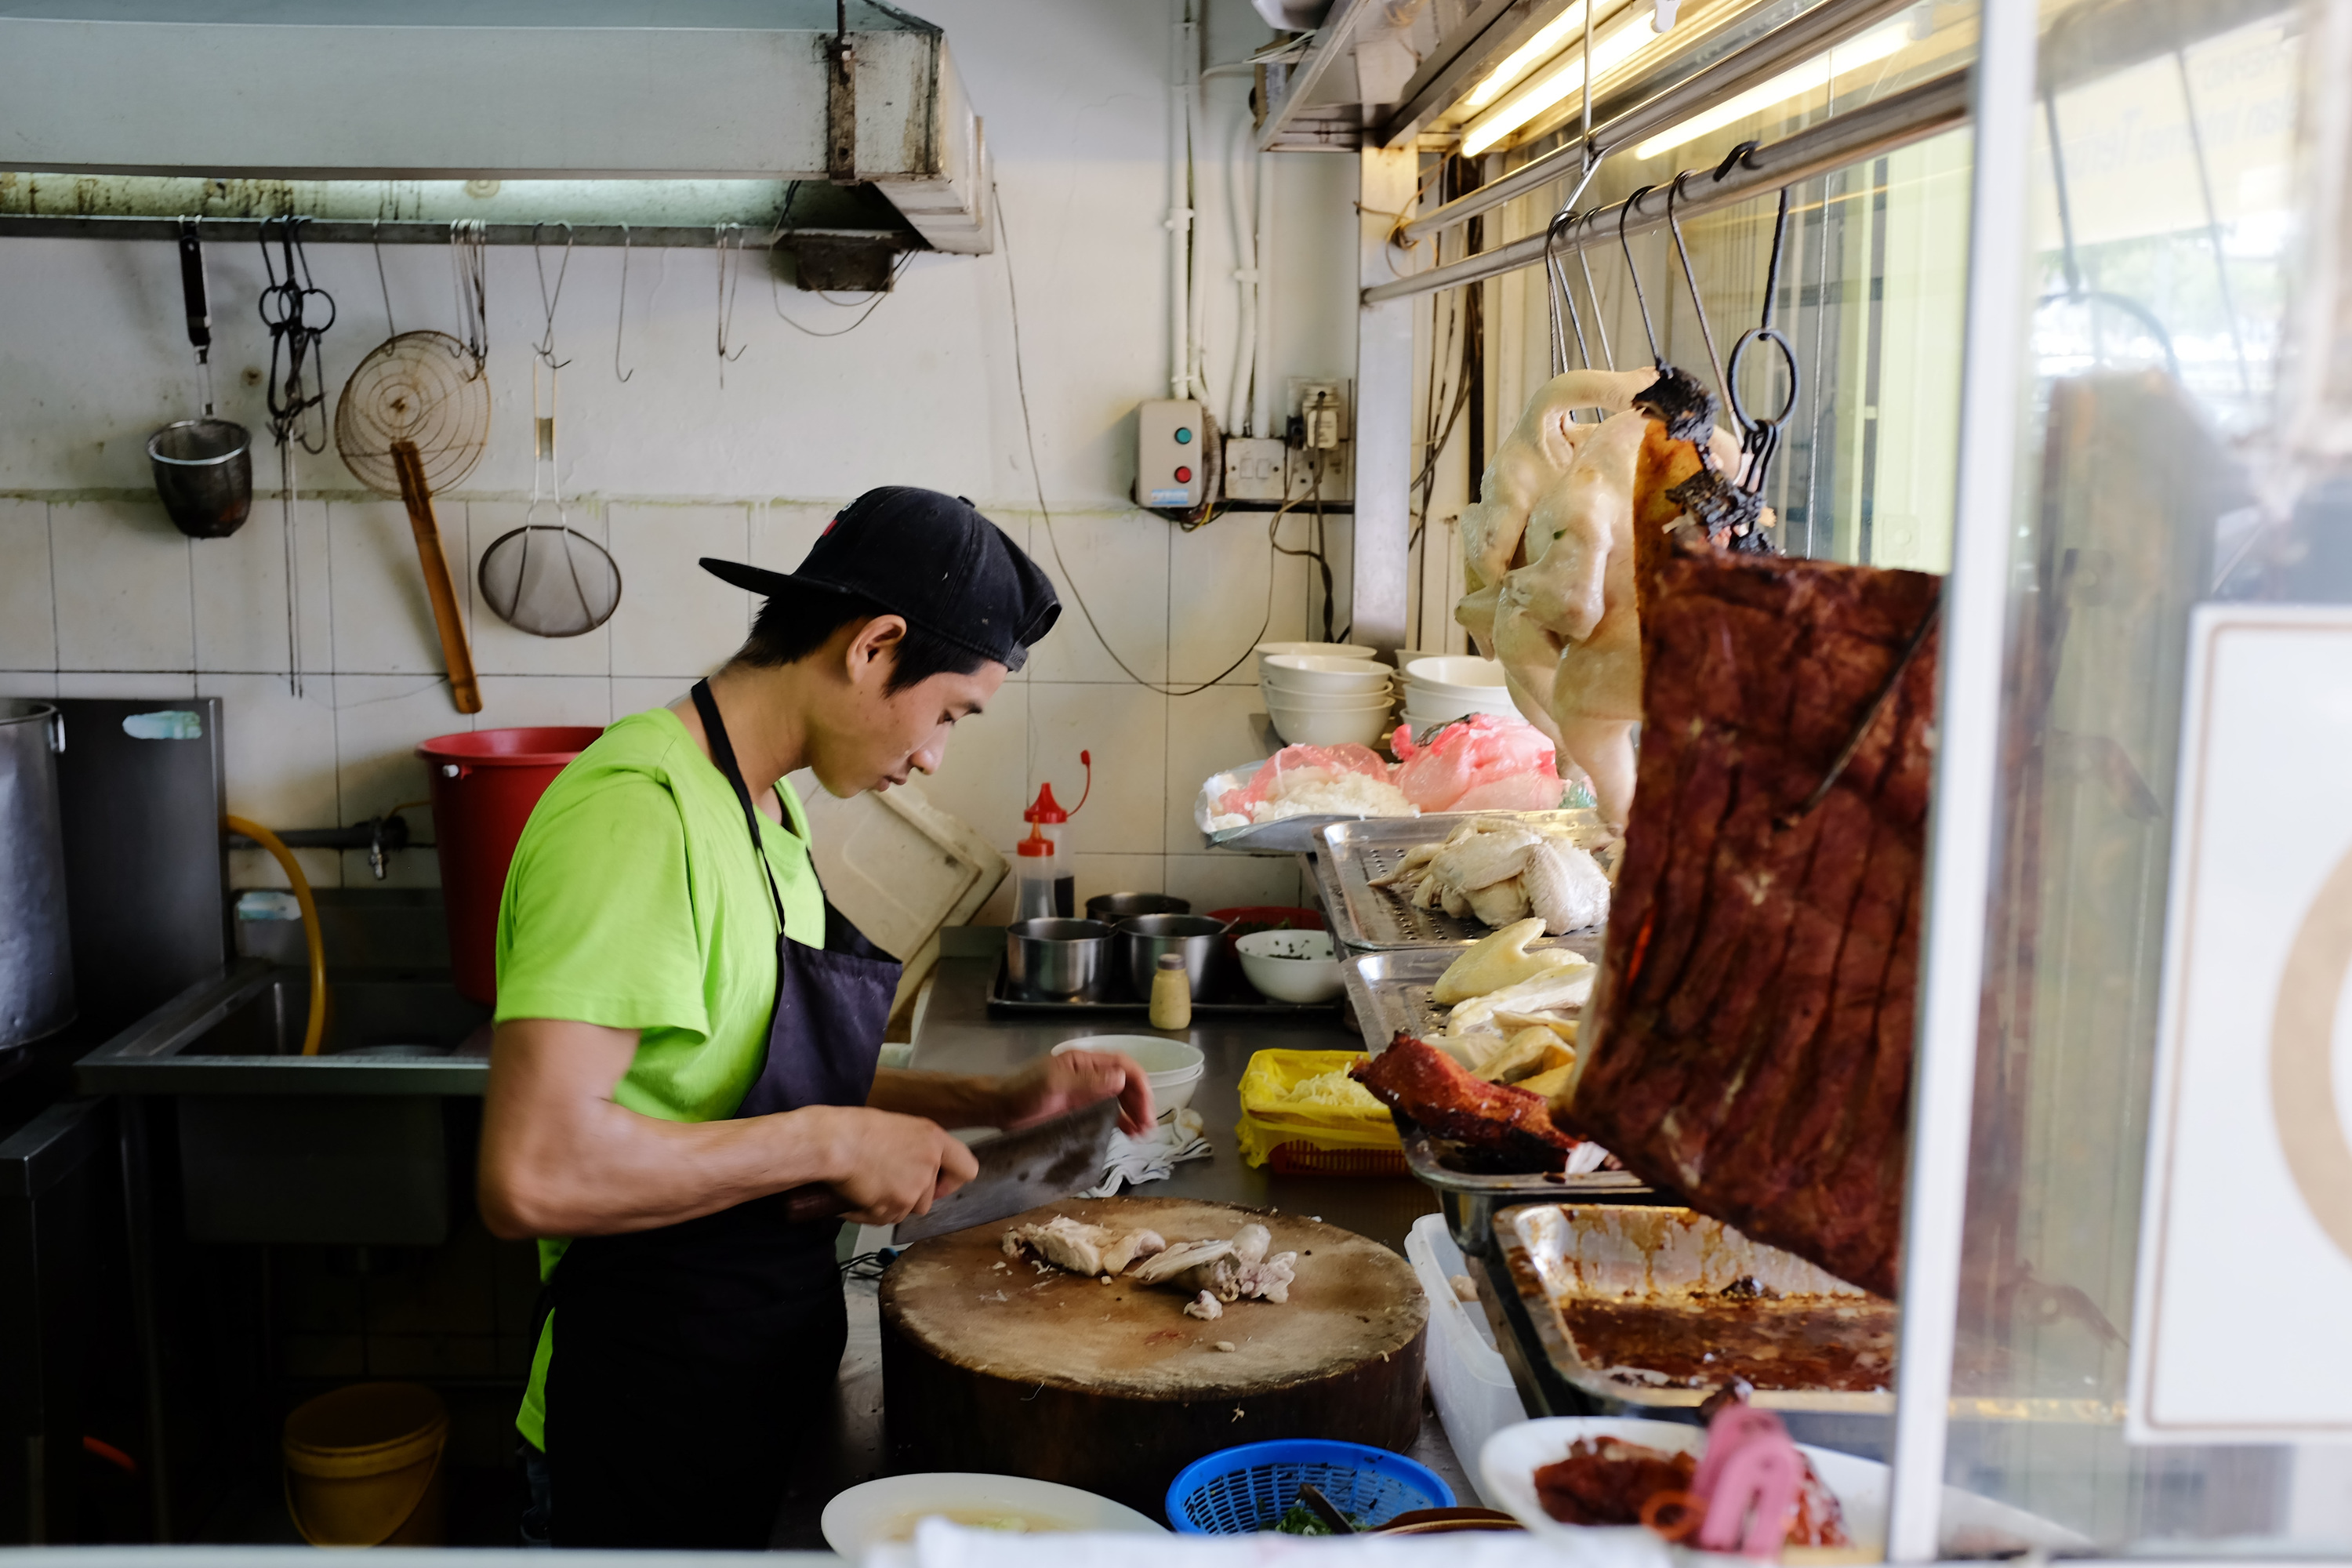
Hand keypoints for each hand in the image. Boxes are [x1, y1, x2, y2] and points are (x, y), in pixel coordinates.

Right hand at [814, 1107, 979, 1224]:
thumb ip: (917, 1148)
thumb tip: (917, 1167)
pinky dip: (869, 1213)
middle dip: (908, 1197)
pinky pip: (883, 1219)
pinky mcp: (892, 1208)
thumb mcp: (898, 1128)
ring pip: (906, 1211)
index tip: (937, 1181)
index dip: (951, 1180)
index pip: (967, 1169)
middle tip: (884, 1180)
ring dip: (889, 1205)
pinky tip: (856, 1194)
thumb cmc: (855, 1129)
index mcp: (934, 1140)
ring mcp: (912, 1190)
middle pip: (928, 1199)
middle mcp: (929, 1166)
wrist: (832, 1143)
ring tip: (867, 1184)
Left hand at [995, 1048, 1155, 1135]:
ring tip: (1142, 1134)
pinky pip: (1108, 1113)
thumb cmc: (1023, 1091)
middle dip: (1140, 1102)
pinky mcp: (1081, 1112)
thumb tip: (1122, 1078)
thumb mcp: (1054, 1083)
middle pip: (1126, 1083)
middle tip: (1148, 1126)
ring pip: (1120, 1099)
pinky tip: (1129, 1134)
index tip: (1147, 1106)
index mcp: (1085, 1062)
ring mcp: (1086, 1094)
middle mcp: (1090, 1075)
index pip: (1123, 1065)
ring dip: (1134, 1113)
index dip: (1139, 1083)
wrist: (999, 1109)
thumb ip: (1087, 1081)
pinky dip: (1121, 1122)